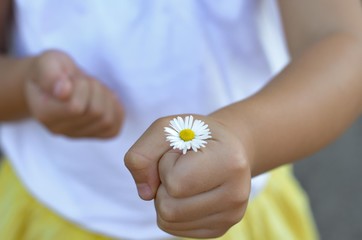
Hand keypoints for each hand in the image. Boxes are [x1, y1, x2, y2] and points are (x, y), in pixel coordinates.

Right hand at [25, 50, 123, 137]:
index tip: (72, 77)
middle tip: (83, 81)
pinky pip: (114, 128)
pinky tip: (103, 99)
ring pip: (107, 120)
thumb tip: (63, 92)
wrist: (56, 79)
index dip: (82, 86)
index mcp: (44, 113)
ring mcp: (78, 135)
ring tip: (92, 88)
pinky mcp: (94, 135)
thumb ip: (50, 74)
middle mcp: (60, 129)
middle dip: (95, 89)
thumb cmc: (52, 69)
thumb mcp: (46, 61)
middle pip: (96, 113)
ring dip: (105, 97)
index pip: (75, 108)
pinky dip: (114, 110)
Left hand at [125, 115, 251, 237]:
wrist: (226, 147)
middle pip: (169, 209)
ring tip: (185, 179)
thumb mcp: (165, 129)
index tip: (182, 153)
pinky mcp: (221, 228)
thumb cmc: (194, 135)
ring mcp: (230, 215)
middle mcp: (236, 193)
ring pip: (169, 222)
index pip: (175, 183)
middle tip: (181, 167)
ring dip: (166, 198)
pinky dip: (172, 210)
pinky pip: (175, 229)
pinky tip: (188, 192)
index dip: (166, 166)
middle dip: (163, 185)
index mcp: (229, 161)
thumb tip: (145, 194)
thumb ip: (142, 153)